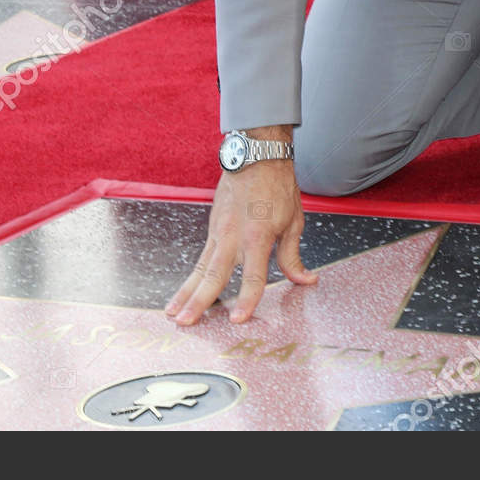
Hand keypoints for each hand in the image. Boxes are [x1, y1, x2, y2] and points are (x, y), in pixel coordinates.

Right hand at [166, 149, 316, 325]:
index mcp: (258, 236)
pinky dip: (190, 278)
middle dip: (199, 301)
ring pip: (200, 268)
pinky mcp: (212, 228)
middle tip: (186, 323)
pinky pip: (201, 258)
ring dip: (185, 293)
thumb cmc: (278, 187)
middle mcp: (234, 236)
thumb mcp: (294, 221)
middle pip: (214, 275)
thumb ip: (293, 256)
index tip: (238, 319)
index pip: (252, 276)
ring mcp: (219, 232)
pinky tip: (181, 294)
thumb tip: (306, 280)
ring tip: (173, 314)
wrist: (256, 156)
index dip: (246, 299)